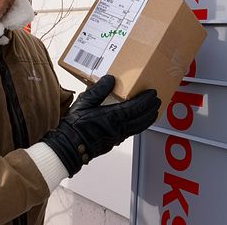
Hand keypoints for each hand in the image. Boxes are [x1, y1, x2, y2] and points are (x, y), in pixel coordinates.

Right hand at [42, 75, 160, 176]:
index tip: (152, 93)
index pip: (136, 107)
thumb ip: (98, 90)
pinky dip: (141, 124)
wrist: (69, 147)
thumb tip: (110, 79)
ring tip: (153, 111)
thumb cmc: (75, 126)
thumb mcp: (84, 102)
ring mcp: (118, 136)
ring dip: (148, 118)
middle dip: (151, 108)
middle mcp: (119, 128)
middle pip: (142, 118)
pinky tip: (139, 121)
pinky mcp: (114, 141)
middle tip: (157, 100)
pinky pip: (133, 131)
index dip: (146, 100)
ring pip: (139, 127)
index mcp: (112, 117)